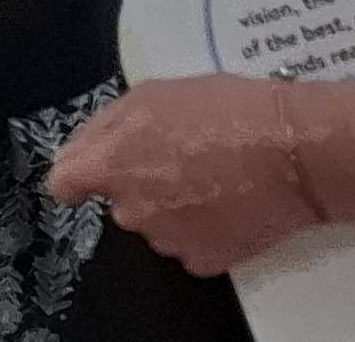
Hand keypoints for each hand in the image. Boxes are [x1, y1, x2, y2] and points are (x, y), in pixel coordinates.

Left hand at [46, 75, 323, 274]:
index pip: (63, 184)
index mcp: (111, 166)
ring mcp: (168, 241)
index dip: (76, 176)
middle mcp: (131, 211)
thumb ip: (105, 126)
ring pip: (155, 223)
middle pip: (119, 202)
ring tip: (213, 176)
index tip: (94, 172)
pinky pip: (189, 245)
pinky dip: (202, 229)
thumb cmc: (222, 111)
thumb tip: (78, 154)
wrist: (291, 152)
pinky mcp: (204, 262)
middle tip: (180, 157)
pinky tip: (228, 204)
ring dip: (171, 206)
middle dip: (138, 183)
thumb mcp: (152, 93)